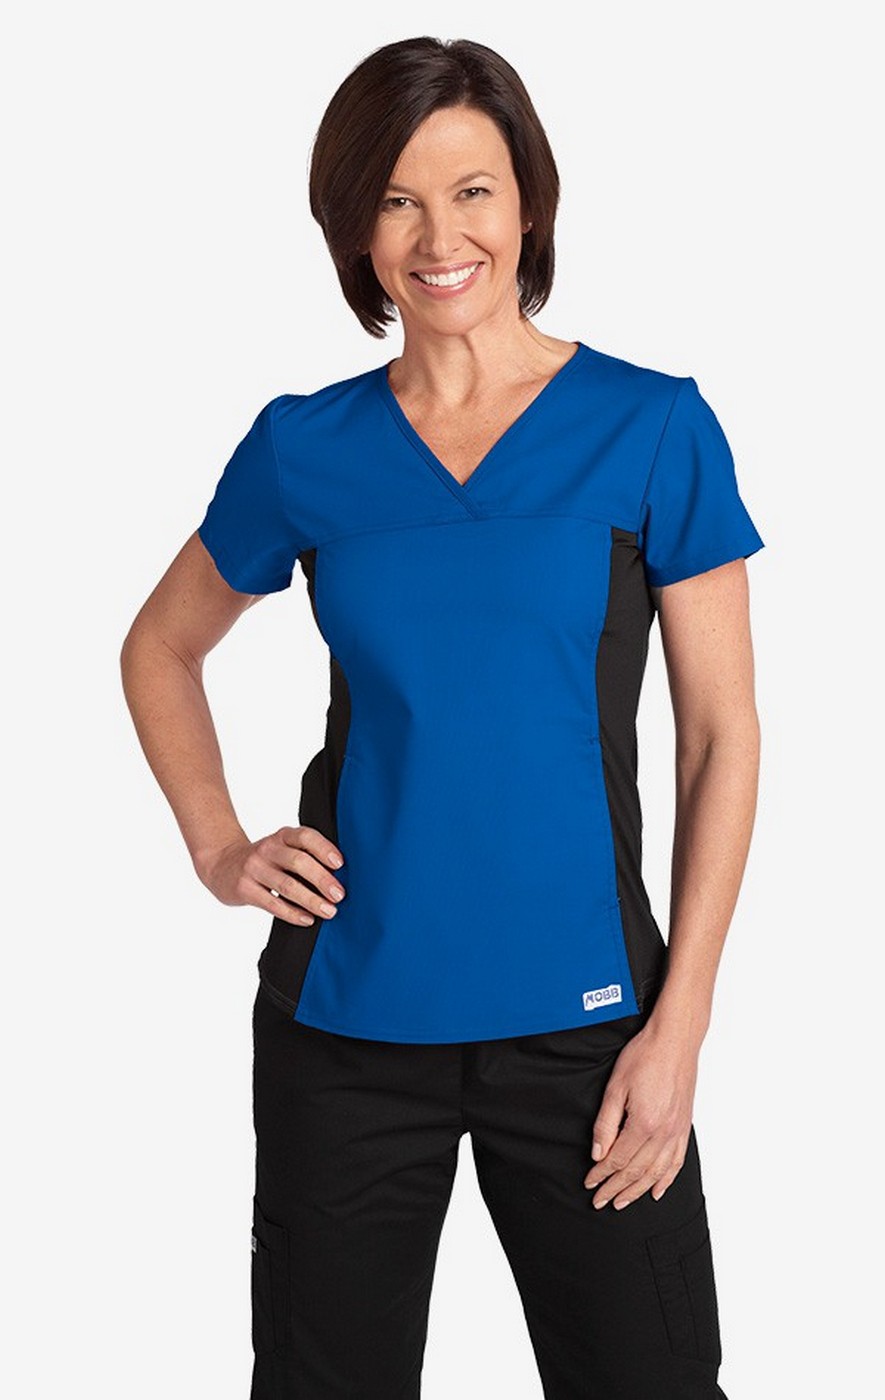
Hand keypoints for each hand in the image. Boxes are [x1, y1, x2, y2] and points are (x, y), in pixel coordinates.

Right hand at [198, 826, 345, 926]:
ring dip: (311, 900)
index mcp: (281, 836)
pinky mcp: (244, 888)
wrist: (221, 864)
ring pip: (286, 885)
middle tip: (339, 894)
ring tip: (329, 911)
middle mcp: (267, 849)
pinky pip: (272, 903)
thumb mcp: (281, 848)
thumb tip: (341, 878)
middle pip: (298, 862)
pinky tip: (307, 919)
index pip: (305, 837)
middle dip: (322, 879)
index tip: (340, 864)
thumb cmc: (264, 860)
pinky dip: (292, 913)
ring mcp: (254, 868)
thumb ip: (304, 856)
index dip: (324, 849)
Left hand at [582, 1019, 698, 1207]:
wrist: (675, 1041)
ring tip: (623, 1201)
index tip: (589, 1184)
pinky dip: (667, 1180)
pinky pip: (677, 1161)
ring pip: (656, 1173)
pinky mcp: (685, 1127)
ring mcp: (677, 1132)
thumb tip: (598, 1153)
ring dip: (638, 1190)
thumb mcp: (616, 1087)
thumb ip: (606, 1123)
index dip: (601, 1174)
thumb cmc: (644, 1057)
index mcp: (644, 1124)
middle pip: (636, 1171)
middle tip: (600, 1201)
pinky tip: (657, 1190)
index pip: (617, 1159)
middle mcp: (663, 1133)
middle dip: (616, 1188)